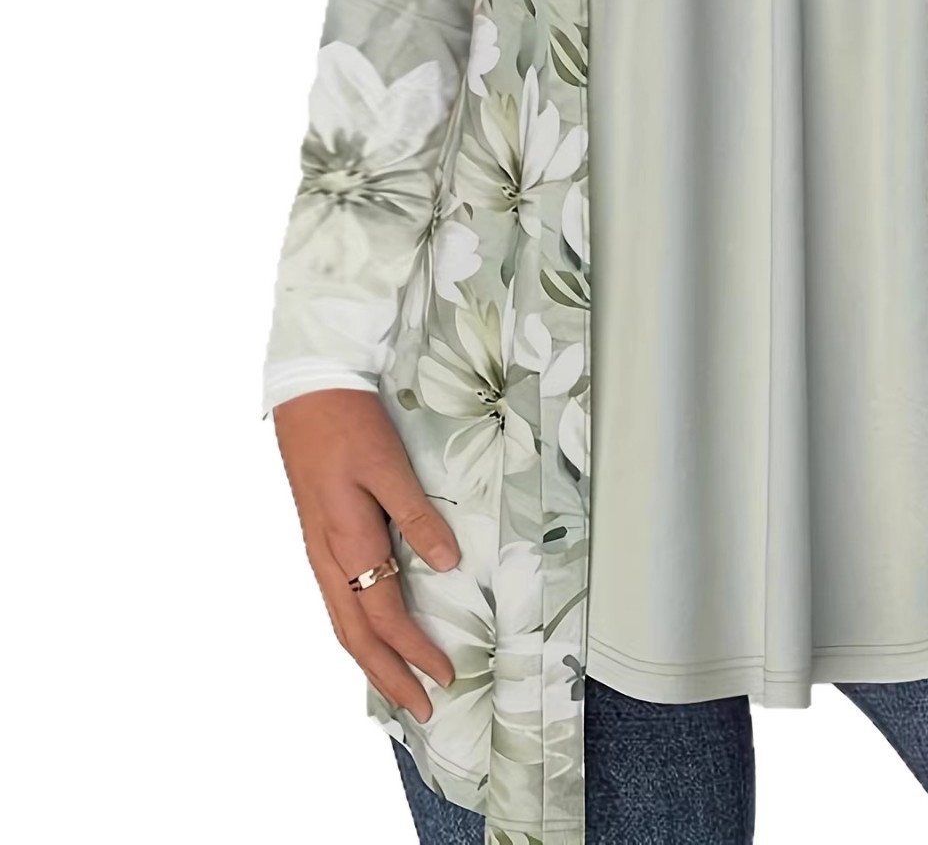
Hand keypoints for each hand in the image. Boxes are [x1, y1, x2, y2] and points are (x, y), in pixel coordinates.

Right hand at [273, 389, 459, 721]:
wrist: (306, 392)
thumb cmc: (348, 424)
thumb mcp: (388, 466)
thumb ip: (417, 516)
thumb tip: (447, 563)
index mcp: (346, 543)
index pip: (385, 616)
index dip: (415, 651)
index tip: (444, 675)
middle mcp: (328, 557)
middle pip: (356, 636)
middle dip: (388, 676)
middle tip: (420, 709)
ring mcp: (319, 550)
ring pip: (343, 622)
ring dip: (371, 659)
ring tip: (396, 686)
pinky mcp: (320, 536)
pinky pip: (338, 599)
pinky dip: (356, 629)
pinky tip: (370, 634)